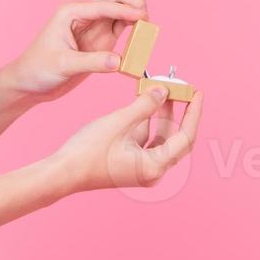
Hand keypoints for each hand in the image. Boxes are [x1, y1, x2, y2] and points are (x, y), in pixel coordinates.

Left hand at [5, 0, 148, 102]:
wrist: (30, 83)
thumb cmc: (38, 69)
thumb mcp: (64, 65)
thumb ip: (93, 62)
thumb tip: (119, 61)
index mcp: (72, 12)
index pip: (105, 4)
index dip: (126, 9)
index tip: (142, 18)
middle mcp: (85, 14)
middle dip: (134, 2)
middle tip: (146, 18)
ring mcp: (94, 26)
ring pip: (122, 11)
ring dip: (136, 17)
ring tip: (147, 32)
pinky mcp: (100, 40)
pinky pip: (122, 29)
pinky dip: (133, 33)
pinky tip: (138, 43)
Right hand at [53, 87, 203, 192]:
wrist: (62, 172)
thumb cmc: (88, 151)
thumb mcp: (119, 122)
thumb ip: (145, 105)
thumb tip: (163, 91)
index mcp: (155, 166)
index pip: (185, 136)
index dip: (193, 112)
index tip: (197, 93)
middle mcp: (152, 171)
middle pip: (175, 137)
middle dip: (177, 111)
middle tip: (179, 87)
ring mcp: (141, 168)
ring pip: (160, 137)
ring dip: (160, 114)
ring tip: (160, 88)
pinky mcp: (130, 163)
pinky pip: (146, 140)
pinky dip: (146, 121)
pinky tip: (144, 102)